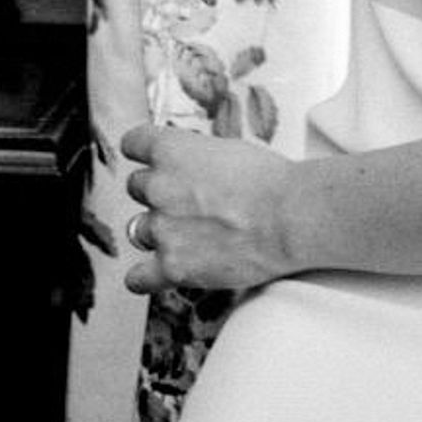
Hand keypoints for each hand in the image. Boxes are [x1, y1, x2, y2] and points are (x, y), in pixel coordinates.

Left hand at [118, 122, 298, 295]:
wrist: (289, 218)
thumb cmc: (270, 181)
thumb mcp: (227, 149)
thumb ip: (195, 157)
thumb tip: (188, 168)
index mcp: (170, 150)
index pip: (133, 143)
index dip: (144, 152)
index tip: (152, 159)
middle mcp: (158, 187)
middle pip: (136, 187)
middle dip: (158, 193)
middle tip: (189, 200)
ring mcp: (162, 229)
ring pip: (138, 228)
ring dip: (158, 230)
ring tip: (189, 233)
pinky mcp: (172, 267)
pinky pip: (137, 277)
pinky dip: (144, 276)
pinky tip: (157, 271)